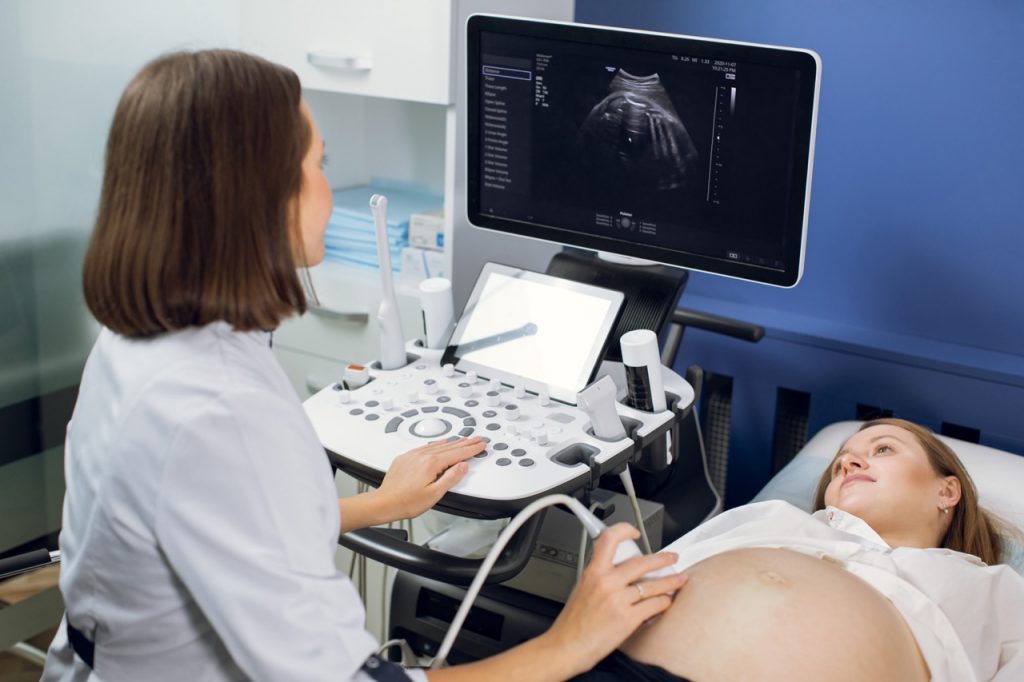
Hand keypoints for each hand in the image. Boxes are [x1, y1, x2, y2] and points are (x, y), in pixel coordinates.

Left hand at [373, 437, 484, 521]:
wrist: (384, 503)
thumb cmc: (406, 502)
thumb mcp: (434, 494)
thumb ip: (451, 478)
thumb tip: (462, 466)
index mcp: (431, 464)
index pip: (457, 453)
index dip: (471, 449)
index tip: (480, 445)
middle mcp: (422, 456)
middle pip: (449, 447)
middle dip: (465, 443)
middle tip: (476, 439)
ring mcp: (413, 456)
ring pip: (437, 445)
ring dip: (452, 442)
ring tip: (463, 440)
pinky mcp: (405, 458)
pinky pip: (425, 446)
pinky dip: (436, 443)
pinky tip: (440, 442)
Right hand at [543, 523, 687, 675]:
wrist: (567, 646)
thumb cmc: (573, 622)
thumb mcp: (581, 588)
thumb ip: (600, 575)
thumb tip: (619, 569)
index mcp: (593, 572)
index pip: (609, 540)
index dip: (624, 530)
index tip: (634, 532)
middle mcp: (606, 583)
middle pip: (642, 562)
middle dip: (662, 559)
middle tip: (671, 558)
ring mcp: (618, 600)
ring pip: (653, 585)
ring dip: (670, 581)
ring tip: (679, 579)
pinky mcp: (628, 619)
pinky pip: (654, 605)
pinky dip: (663, 602)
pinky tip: (666, 601)